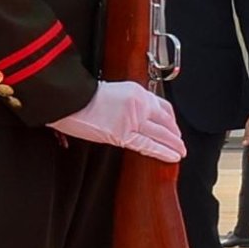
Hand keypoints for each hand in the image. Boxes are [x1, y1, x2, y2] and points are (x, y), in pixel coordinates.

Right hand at [50, 80, 183, 162]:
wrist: (68, 97)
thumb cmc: (82, 95)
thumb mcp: (112, 91)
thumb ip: (128, 102)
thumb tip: (135, 115)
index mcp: (137, 92)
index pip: (162, 106)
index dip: (171, 119)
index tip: (173, 125)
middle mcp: (139, 104)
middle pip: (165, 121)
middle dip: (175, 133)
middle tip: (180, 141)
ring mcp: (132, 119)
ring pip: (160, 134)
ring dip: (174, 144)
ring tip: (180, 151)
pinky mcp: (122, 134)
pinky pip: (147, 145)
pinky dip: (162, 152)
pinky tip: (172, 156)